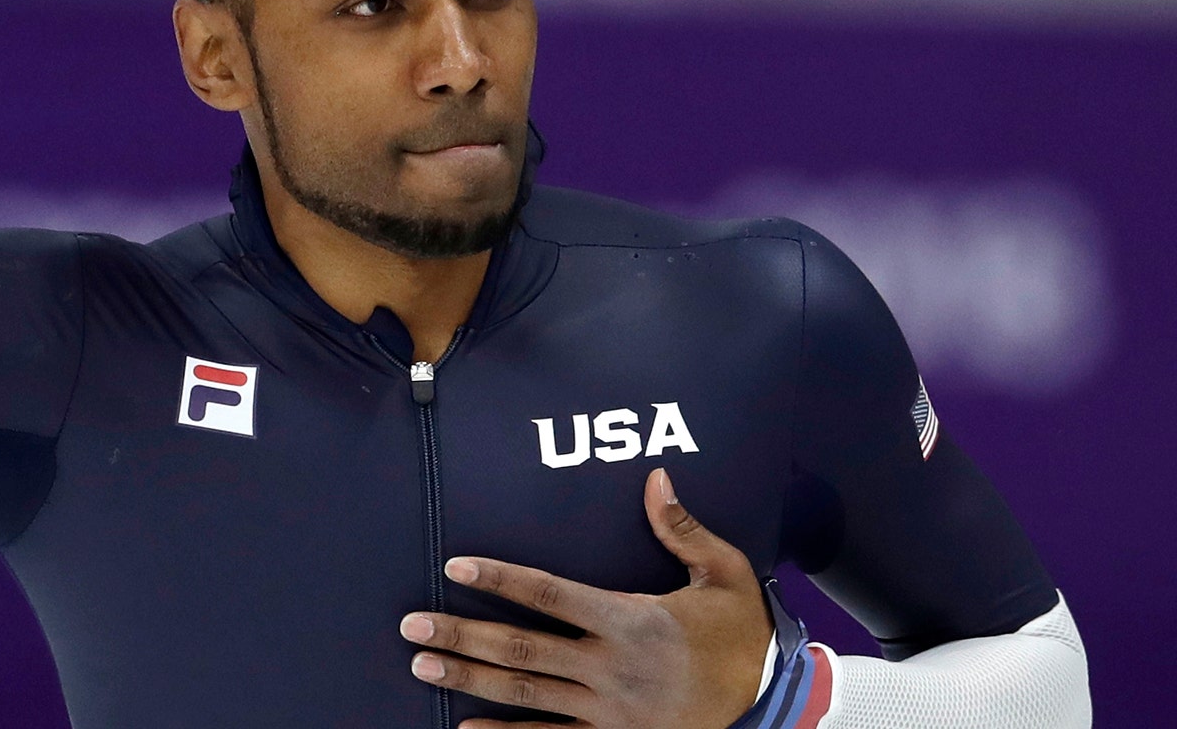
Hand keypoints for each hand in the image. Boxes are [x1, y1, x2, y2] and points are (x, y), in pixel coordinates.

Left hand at [401, 469, 771, 727]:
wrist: (771, 699)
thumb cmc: (740, 630)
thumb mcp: (722, 572)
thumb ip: (682, 528)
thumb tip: (655, 477)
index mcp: (631, 619)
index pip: (550, 593)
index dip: (500, 578)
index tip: (455, 565)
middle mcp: (612, 666)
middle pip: (522, 648)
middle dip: (462, 635)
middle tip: (411, 626)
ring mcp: (609, 710)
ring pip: (527, 694)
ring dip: (469, 679)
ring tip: (421, 666)